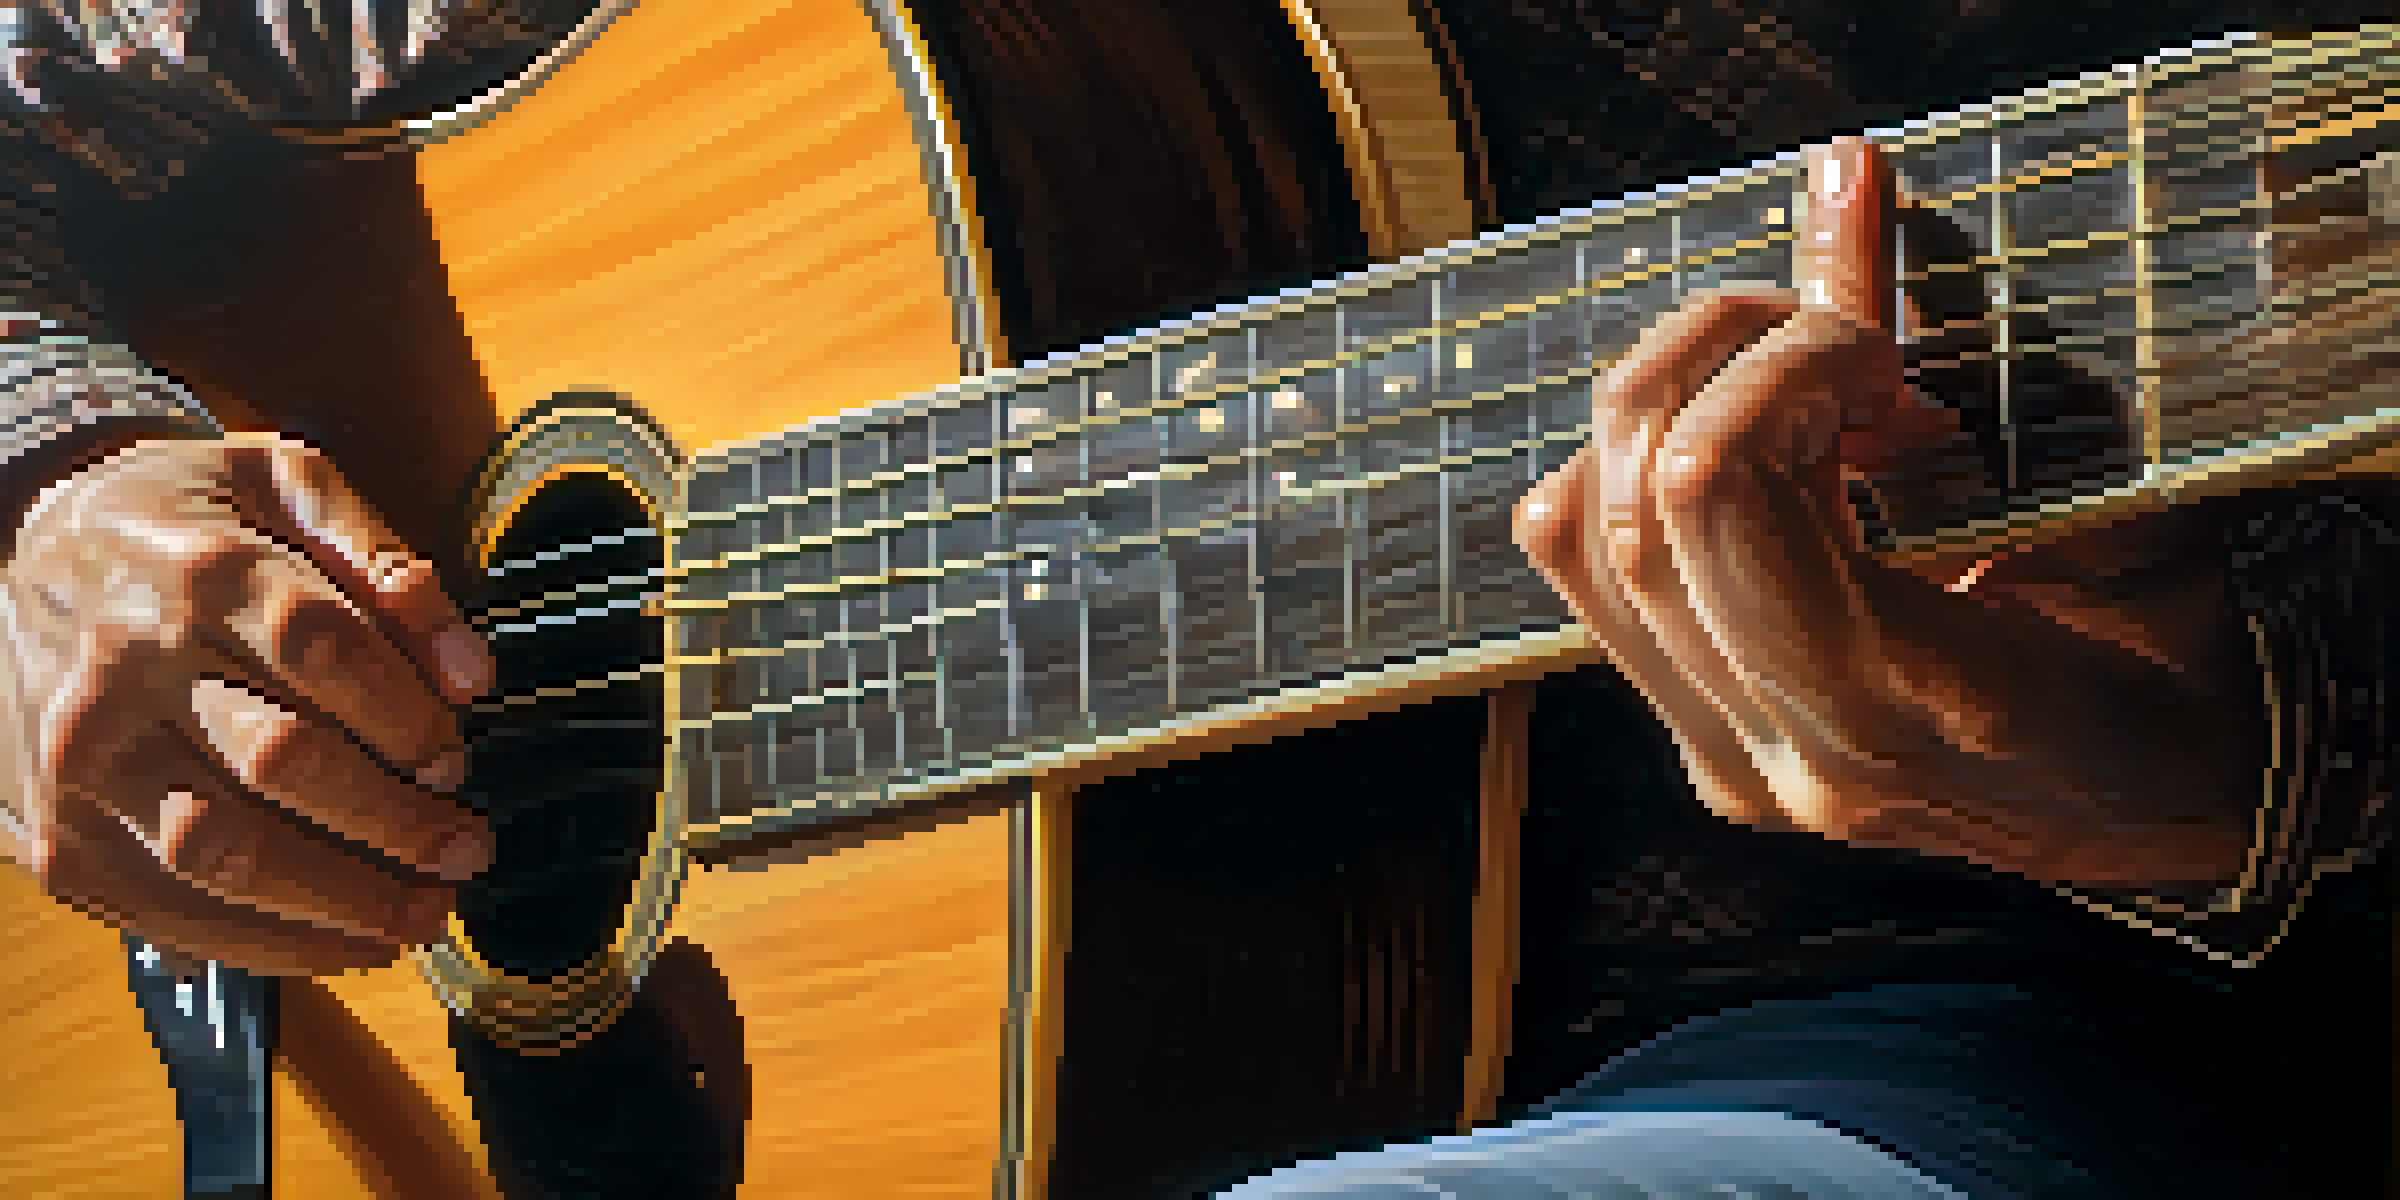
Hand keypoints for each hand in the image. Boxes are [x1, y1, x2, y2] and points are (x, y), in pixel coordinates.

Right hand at [0, 433, 496, 974]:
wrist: (18, 541)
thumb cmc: (181, 520)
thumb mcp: (281, 482)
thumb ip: (385, 557)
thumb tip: (471, 672)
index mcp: (203, 572)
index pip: (325, 650)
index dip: (408, 717)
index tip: (458, 761)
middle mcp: (131, 669)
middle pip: (281, 761)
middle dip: (396, 821)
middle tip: (465, 851)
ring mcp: (86, 760)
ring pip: (224, 853)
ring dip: (341, 900)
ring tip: (421, 913)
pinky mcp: (59, 833)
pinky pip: (169, 909)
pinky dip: (268, 943)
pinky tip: (345, 942)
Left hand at [1513, 138, 2257, 887]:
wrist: (2170, 812)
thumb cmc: (2180, 659)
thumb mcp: (2127, 513)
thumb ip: (1978, 373)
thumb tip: (1842, 185)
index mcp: (1907, 705)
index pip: (1719, 493)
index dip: (1784, 364)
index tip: (1888, 356)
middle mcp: (1787, 749)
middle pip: (1639, 496)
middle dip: (1726, 358)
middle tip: (1842, 341)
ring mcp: (1728, 754)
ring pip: (1583, 527)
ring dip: (1676, 400)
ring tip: (1804, 389)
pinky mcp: (1701, 738)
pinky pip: (1590, 569)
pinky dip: (1642, 466)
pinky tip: (1758, 449)